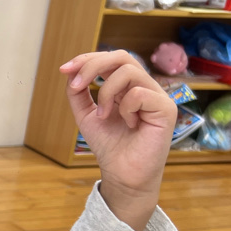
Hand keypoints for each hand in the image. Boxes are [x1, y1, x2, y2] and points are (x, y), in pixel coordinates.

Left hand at [60, 51, 176, 230]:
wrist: (122, 173)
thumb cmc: (109, 145)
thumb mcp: (86, 114)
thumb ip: (78, 92)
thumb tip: (69, 69)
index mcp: (128, 86)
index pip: (111, 59)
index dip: (87, 59)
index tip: (64, 69)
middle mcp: (145, 86)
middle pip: (121, 56)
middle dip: (92, 66)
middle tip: (75, 85)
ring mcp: (158, 96)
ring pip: (129, 71)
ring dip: (106, 92)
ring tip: (103, 115)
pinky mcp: (166, 109)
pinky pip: (139, 93)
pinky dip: (125, 108)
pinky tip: (129, 124)